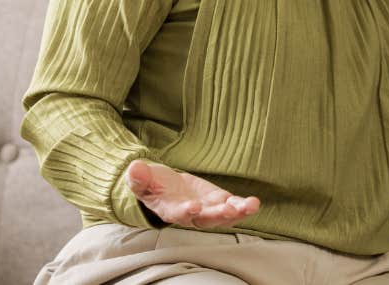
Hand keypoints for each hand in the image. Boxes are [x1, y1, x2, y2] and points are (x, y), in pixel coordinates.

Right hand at [124, 159, 260, 227]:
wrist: (163, 186)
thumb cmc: (151, 184)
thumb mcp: (141, 178)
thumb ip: (138, 177)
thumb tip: (135, 168)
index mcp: (169, 210)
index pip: (177, 214)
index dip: (185, 212)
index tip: (193, 207)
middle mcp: (190, 215)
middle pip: (205, 219)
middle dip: (219, 215)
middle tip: (230, 209)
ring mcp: (206, 209)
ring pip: (223, 215)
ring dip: (237, 212)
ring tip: (250, 206)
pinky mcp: (218, 201)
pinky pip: (232, 206)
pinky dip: (243, 206)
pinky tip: (254, 203)